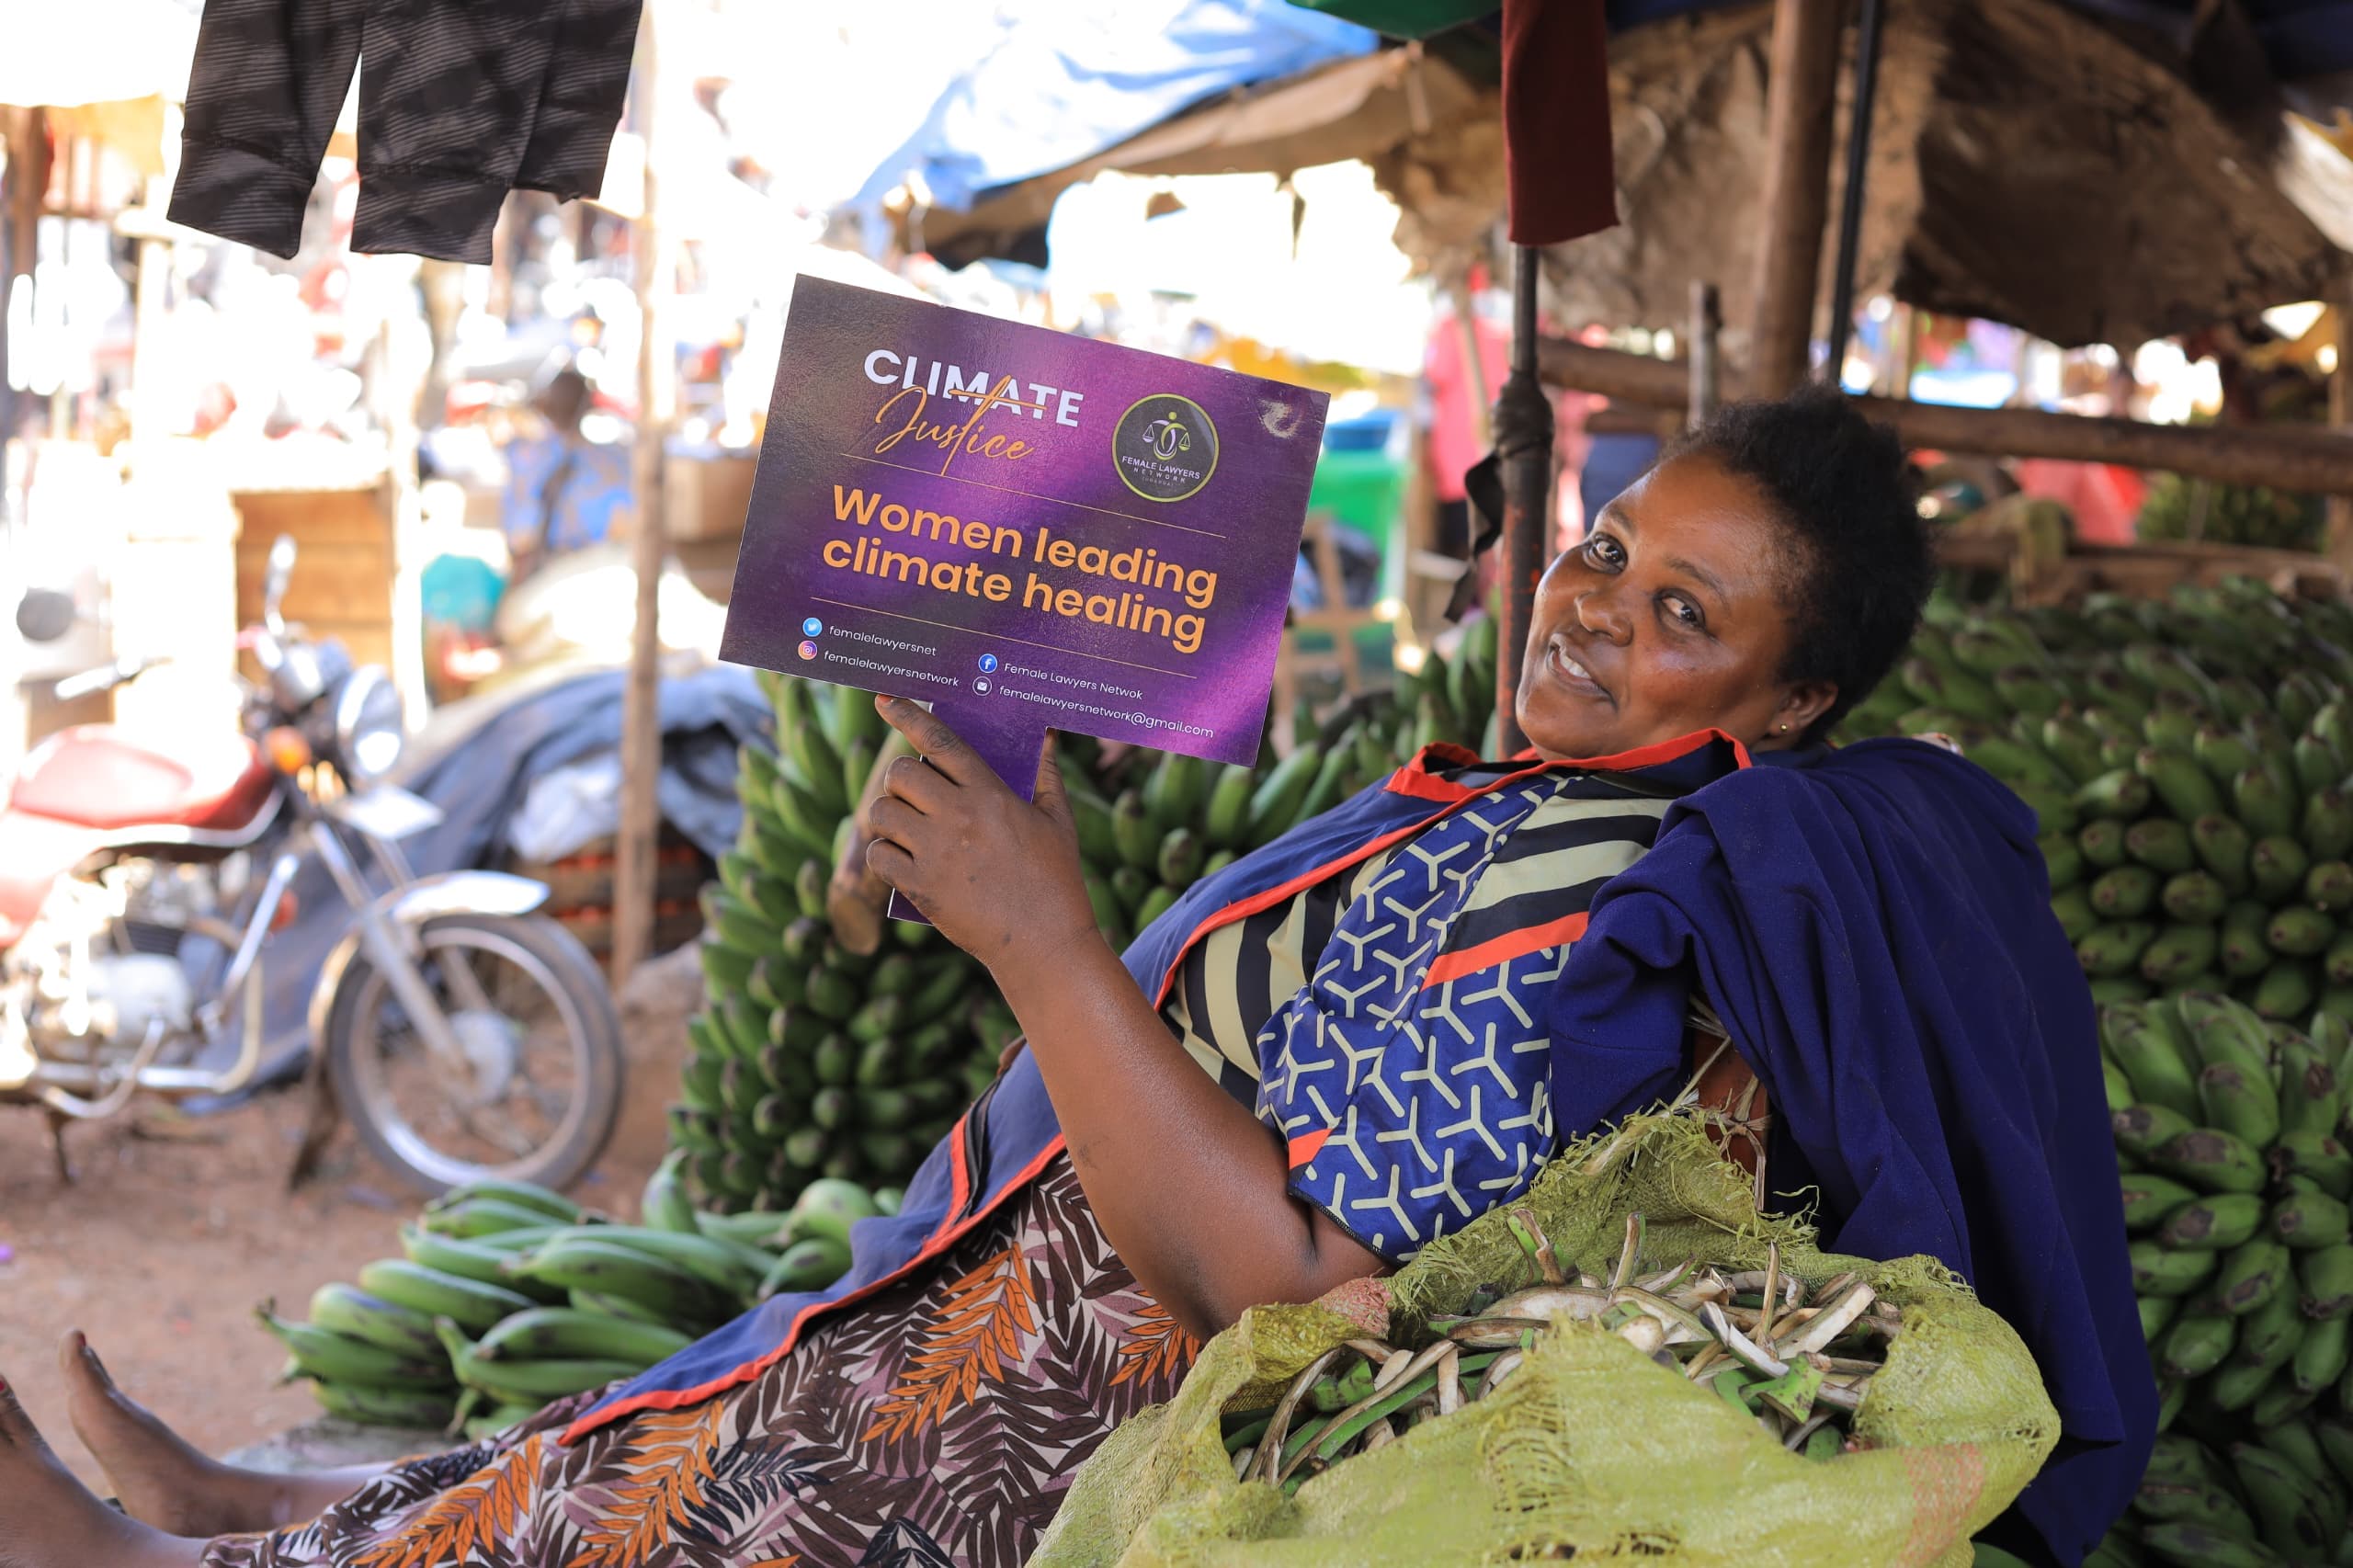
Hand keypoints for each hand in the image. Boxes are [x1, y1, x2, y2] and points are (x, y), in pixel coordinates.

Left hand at [865, 697, 1103, 977]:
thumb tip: (1045, 736)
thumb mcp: (1059, 820)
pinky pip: (879, 854)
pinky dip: (885, 853)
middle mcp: (957, 818)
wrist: (1044, 943)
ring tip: (908, 827)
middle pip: (900, 773)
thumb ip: (1046, 774)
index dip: (907, 715)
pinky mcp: (920, 887)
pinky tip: (903, 859)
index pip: (939, 741)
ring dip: (889, 815)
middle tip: (916, 794)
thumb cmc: (1056, 879)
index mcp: (990, 794)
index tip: (884, 700)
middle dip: (901, 778)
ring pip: (882, 812)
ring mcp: (935, 853)